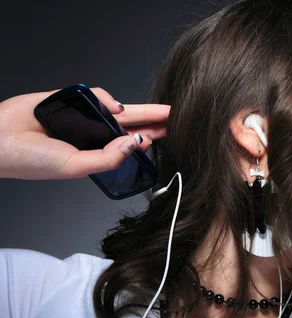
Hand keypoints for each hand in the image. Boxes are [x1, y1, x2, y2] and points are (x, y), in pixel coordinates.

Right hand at [0, 87, 169, 179]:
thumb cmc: (32, 160)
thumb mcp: (76, 166)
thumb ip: (107, 158)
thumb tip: (134, 143)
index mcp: (96, 152)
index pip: (130, 145)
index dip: (150, 140)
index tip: (171, 137)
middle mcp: (94, 134)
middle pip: (132, 125)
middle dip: (155, 121)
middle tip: (179, 118)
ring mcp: (85, 116)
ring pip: (119, 109)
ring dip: (141, 110)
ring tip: (164, 112)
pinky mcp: (73, 99)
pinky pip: (98, 96)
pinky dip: (107, 99)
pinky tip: (113, 108)